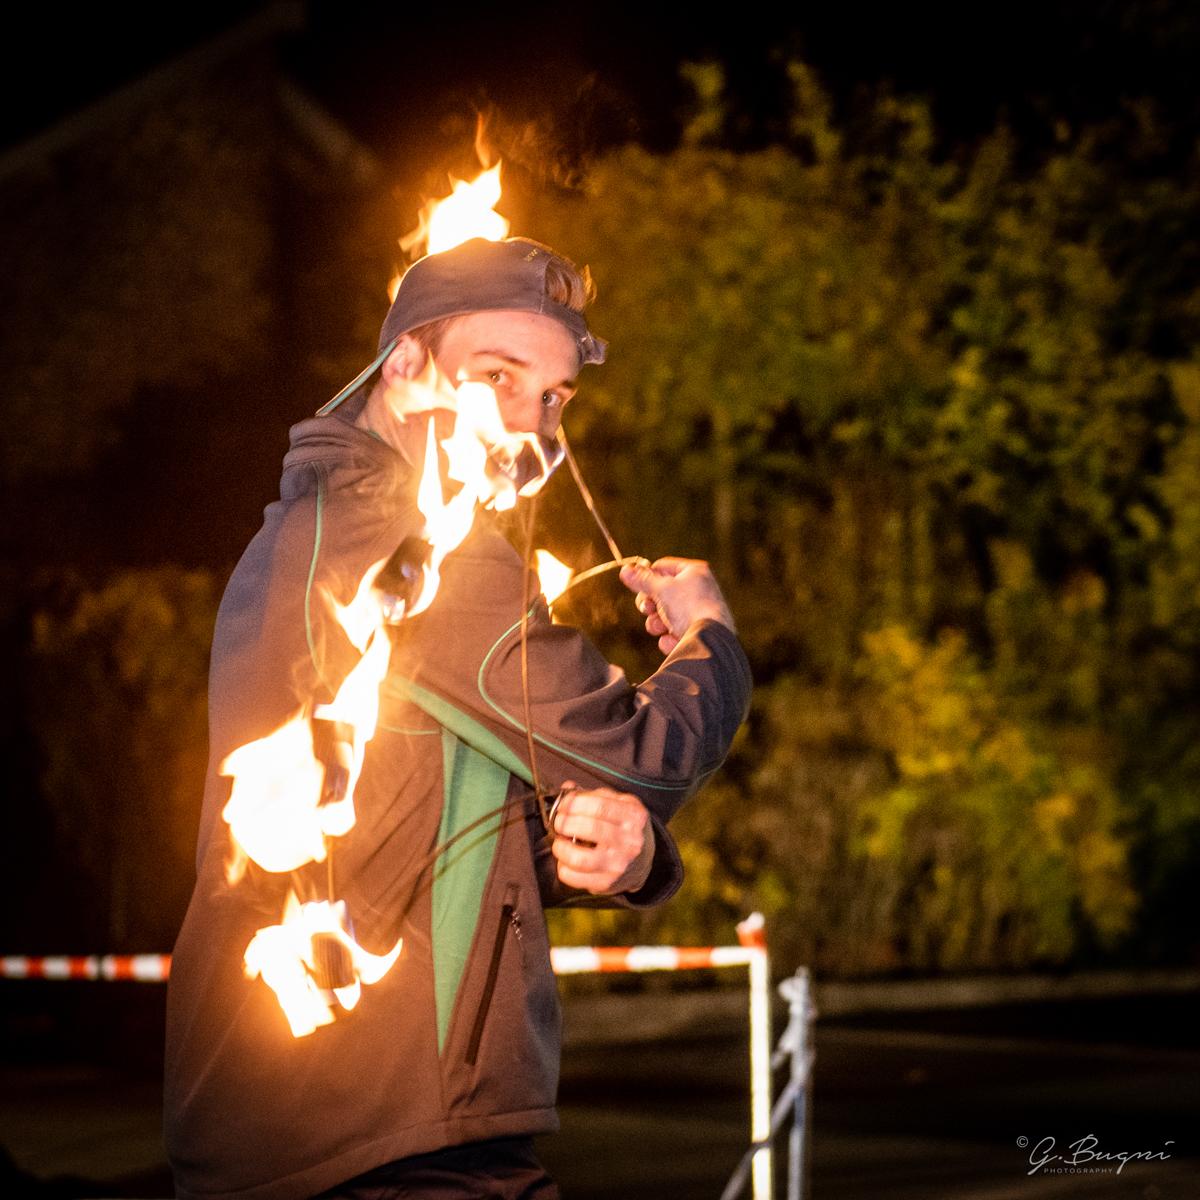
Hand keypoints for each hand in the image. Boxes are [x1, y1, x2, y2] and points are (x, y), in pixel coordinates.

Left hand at [552, 784, 653, 893]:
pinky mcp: (605, 883)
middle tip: (559, 822)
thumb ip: (595, 795)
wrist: (643, 863)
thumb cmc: (626, 829)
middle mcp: (629, 842)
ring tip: (559, 842)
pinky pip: (573, 878)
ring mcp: (618, 865)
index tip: (564, 804)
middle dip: (565, 822)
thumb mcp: (621, 805)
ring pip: (579, 858)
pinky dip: (563, 866)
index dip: (575, 803)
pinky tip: (566, 859)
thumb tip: (567, 788)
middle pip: (589, 828)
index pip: (599, 806)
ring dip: (561, 847)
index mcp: (634, 817)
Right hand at [619, 557, 735, 653]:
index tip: (635, 586)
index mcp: (694, 572)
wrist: (710, 639)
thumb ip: (642, 580)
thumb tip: (625, 570)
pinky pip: (675, 633)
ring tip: (659, 627)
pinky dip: (670, 638)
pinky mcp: (698, 633)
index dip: (647, 577)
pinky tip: (672, 640)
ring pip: (666, 615)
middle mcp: (698, 589)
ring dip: (656, 622)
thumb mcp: (662, 589)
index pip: (662, 567)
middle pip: (662, 592)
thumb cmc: (690, 607)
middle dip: (651, 604)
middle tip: (647, 608)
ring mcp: (699, 612)